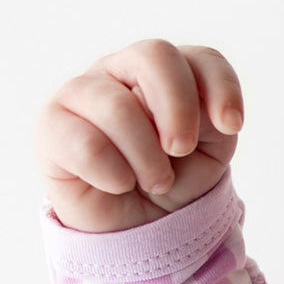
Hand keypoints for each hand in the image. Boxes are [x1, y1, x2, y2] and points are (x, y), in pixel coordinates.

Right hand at [34, 39, 245, 231]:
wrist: (138, 229)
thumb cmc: (173, 182)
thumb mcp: (208, 154)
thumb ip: (211, 122)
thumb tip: (201, 109)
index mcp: (166, 75)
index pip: (199, 58)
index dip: (220, 86)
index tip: (230, 125)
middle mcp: (121, 71)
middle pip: (155, 55)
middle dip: (178, 108)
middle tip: (180, 150)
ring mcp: (82, 93)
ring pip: (118, 107)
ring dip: (148, 158)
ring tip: (155, 182)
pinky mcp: (52, 125)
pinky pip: (86, 144)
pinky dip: (114, 174)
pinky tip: (118, 184)